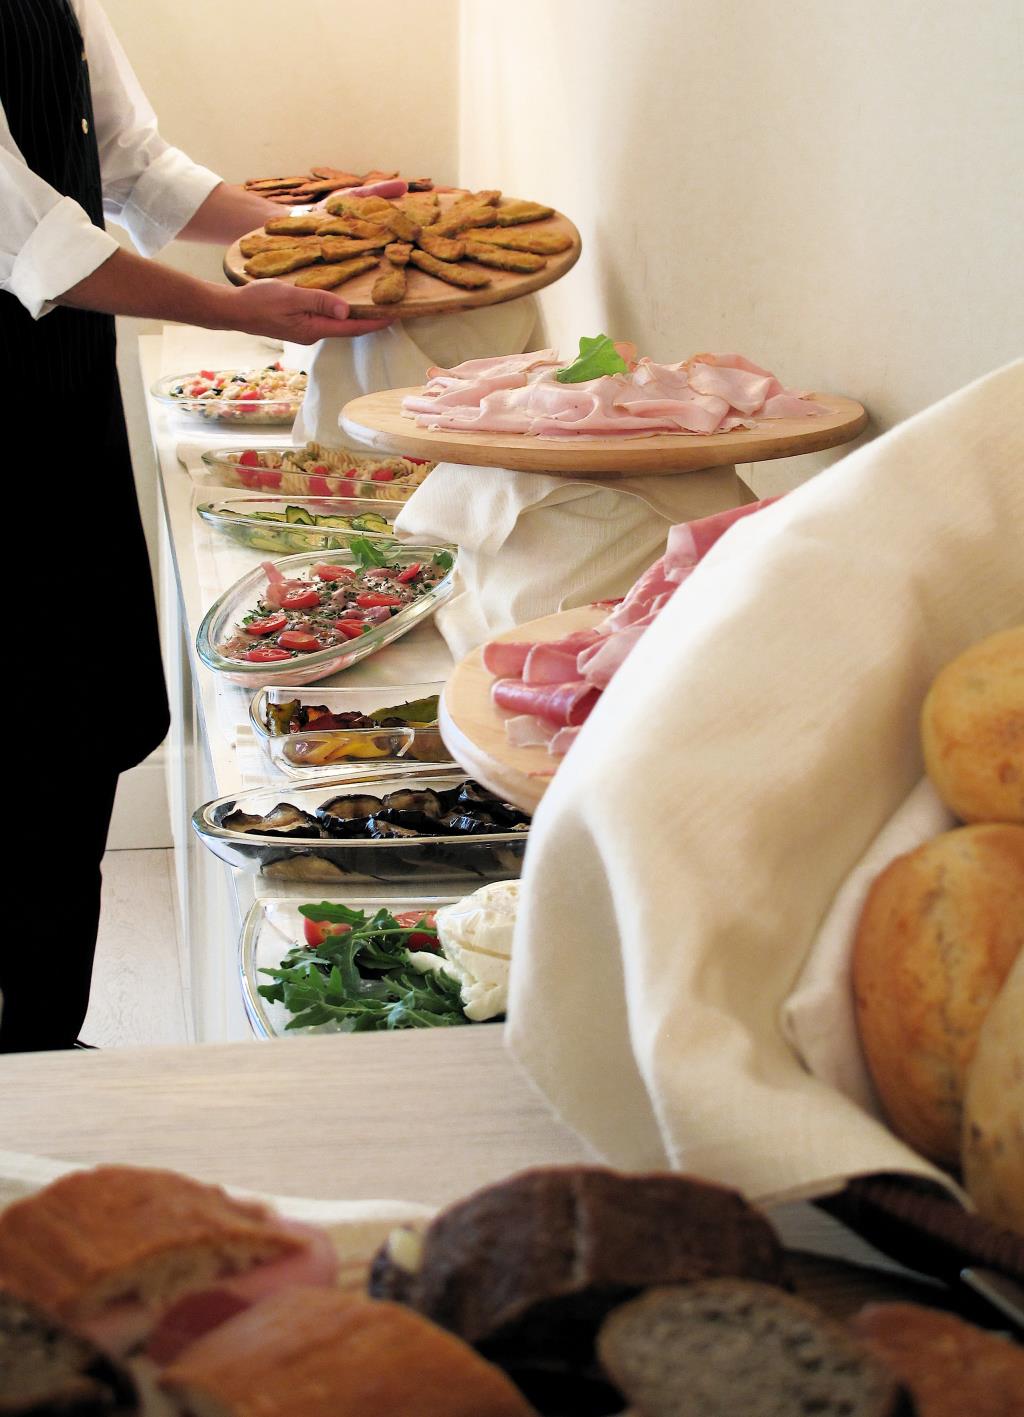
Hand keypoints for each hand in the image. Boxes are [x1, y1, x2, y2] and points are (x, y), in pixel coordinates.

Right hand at [225, 280, 394, 342]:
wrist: (234, 310)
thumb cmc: (259, 301)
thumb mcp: (291, 295)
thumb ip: (319, 301)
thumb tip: (345, 310)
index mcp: (314, 328)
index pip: (352, 327)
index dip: (374, 322)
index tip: (395, 315)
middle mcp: (314, 333)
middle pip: (348, 328)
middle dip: (370, 320)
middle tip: (391, 308)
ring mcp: (306, 330)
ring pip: (338, 324)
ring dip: (356, 316)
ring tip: (374, 305)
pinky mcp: (299, 323)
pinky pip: (326, 319)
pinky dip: (340, 312)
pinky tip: (344, 302)